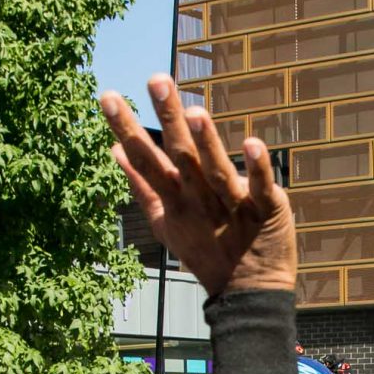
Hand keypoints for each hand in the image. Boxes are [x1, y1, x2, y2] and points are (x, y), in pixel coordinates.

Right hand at [101, 81, 293, 296]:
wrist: (247, 293)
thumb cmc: (205, 250)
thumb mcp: (166, 221)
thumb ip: (141, 185)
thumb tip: (114, 149)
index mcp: (174, 199)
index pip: (146, 159)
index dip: (127, 129)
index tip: (109, 96)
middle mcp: (199, 200)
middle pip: (180, 156)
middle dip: (168, 118)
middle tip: (156, 79)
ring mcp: (231, 206)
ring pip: (215, 170)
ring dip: (205, 142)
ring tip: (194, 113)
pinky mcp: (264, 211)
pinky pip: (259, 187)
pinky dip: (257, 168)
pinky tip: (252, 143)